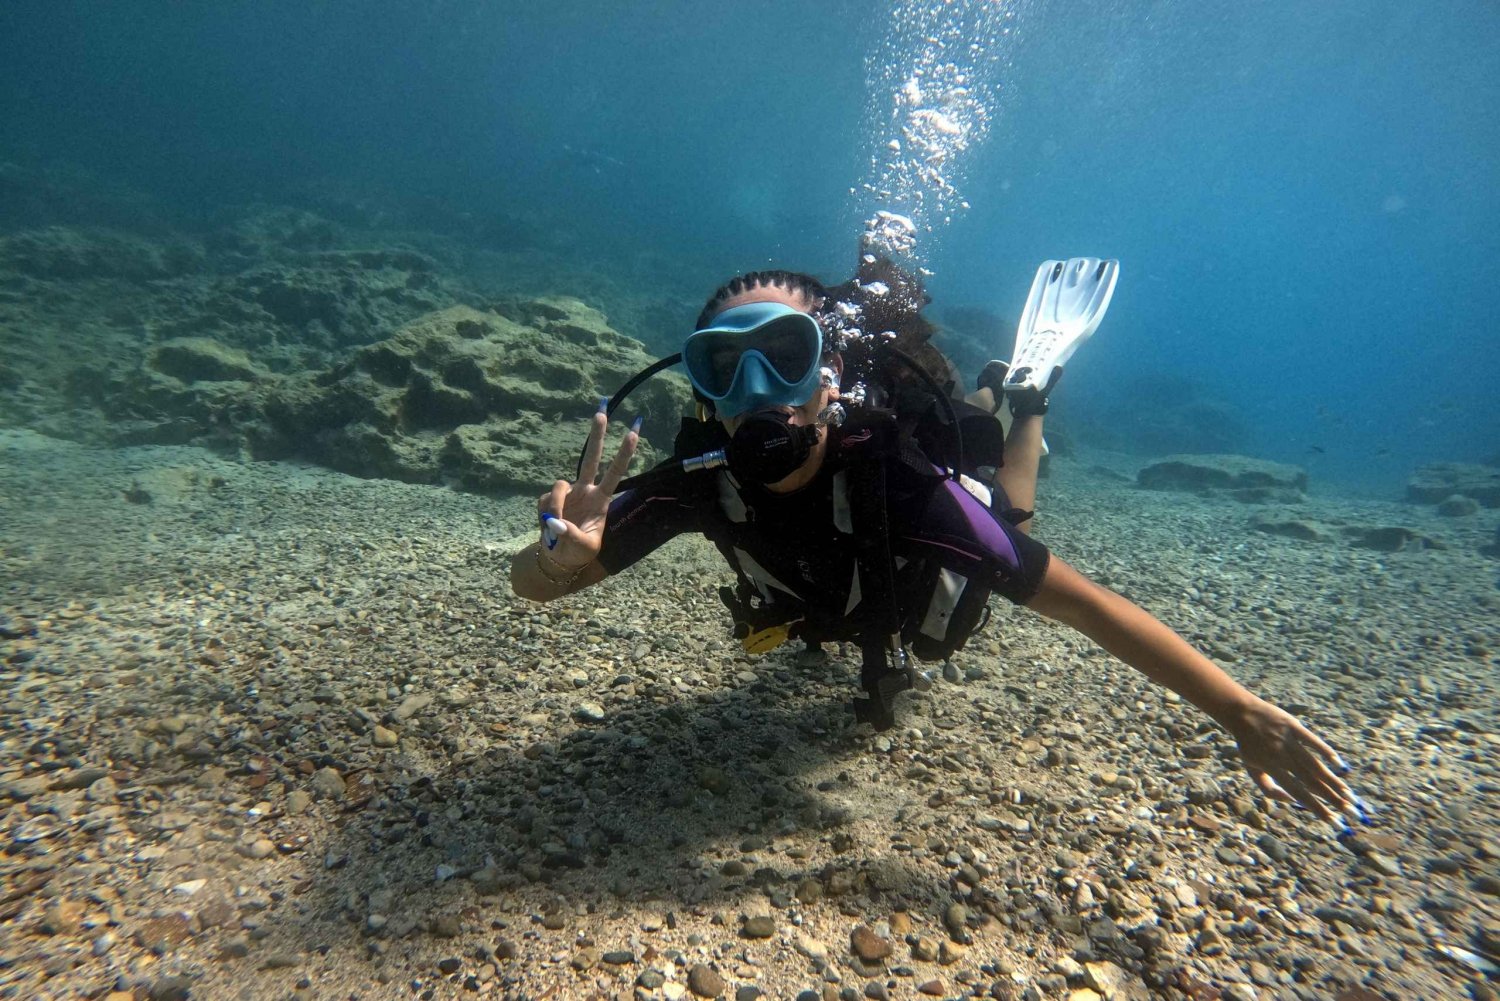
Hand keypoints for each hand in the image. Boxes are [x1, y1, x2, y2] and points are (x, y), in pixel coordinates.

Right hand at [536, 405, 639, 571]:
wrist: (558, 559)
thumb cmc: (578, 553)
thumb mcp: (583, 548)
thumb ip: (571, 535)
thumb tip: (555, 521)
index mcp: (601, 500)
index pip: (615, 472)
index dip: (624, 453)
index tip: (634, 431)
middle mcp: (585, 491)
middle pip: (592, 457)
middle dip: (597, 434)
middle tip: (603, 408)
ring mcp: (567, 494)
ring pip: (559, 485)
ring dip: (555, 505)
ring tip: (554, 528)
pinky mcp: (548, 500)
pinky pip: (544, 501)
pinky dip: (544, 516)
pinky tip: (547, 529)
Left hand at [1226, 697, 1356, 822]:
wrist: (1241, 713)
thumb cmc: (1248, 745)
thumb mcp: (1252, 769)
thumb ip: (1269, 789)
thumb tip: (1293, 801)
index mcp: (1271, 769)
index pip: (1298, 793)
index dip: (1317, 808)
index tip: (1334, 821)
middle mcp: (1280, 757)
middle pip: (1311, 782)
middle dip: (1333, 798)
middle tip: (1352, 811)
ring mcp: (1288, 741)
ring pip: (1315, 765)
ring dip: (1334, 781)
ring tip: (1350, 795)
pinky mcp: (1293, 727)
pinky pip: (1313, 741)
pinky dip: (1326, 752)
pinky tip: (1340, 766)